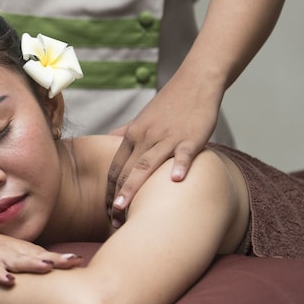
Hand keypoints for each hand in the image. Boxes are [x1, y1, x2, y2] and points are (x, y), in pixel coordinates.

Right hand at [0, 224, 82, 285]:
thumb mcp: (11, 256)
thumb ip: (29, 264)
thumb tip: (50, 276)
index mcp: (21, 251)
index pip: (45, 255)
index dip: (62, 258)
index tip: (80, 262)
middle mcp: (13, 251)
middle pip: (37, 255)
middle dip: (55, 259)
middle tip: (74, 261)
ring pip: (17, 260)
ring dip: (32, 264)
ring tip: (47, 268)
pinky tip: (8, 281)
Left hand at [106, 77, 220, 226]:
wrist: (196, 81)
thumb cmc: (170, 103)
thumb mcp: (143, 118)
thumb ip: (125, 132)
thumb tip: (108, 141)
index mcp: (133, 136)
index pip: (116, 167)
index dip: (110, 190)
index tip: (107, 211)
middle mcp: (146, 138)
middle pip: (127, 170)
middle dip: (118, 196)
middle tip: (112, 221)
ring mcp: (168, 137)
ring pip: (147, 164)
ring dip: (135, 187)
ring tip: (125, 209)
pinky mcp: (190, 136)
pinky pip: (183, 152)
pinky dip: (179, 165)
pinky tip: (176, 181)